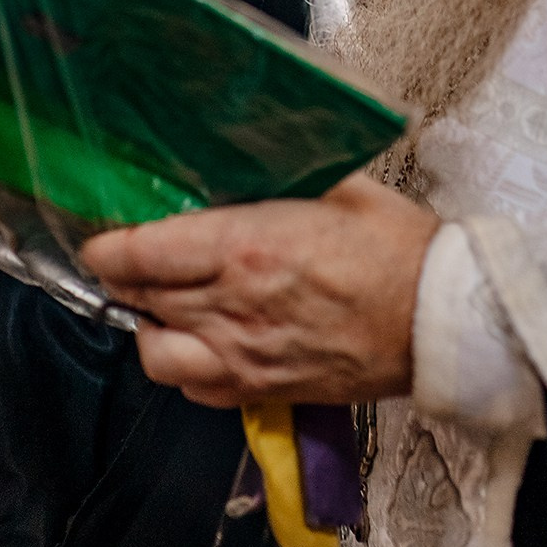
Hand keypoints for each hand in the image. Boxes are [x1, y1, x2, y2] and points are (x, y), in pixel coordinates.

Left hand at [81, 177, 439, 407]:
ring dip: (147, 322)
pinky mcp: (261, 390)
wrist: (442, 321)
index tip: (105, 230)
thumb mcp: (341, 185)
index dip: (108, 243)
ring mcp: (243, 356)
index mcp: (245, 247)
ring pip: (154, 350)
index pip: (139, 252)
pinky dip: (182, 364)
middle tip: (131, 253)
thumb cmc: (400, 249)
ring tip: (161, 300)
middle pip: (139, 297)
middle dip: (123, 274)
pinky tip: (198, 340)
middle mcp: (231, 307)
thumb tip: (239, 156)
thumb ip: (280, 174)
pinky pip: (192, 388)